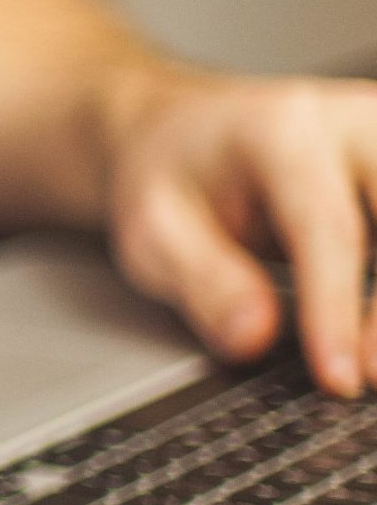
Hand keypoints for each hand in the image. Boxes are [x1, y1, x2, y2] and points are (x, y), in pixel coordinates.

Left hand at [106, 70, 376, 395]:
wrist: (184, 132)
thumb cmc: (171, 181)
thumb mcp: (151, 230)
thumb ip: (201, 282)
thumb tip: (254, 338)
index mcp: (282, 132)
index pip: (329, 227)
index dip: (338, 309)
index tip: (340, 378)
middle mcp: (353, 125)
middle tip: (370, 377)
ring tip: (374, 361)